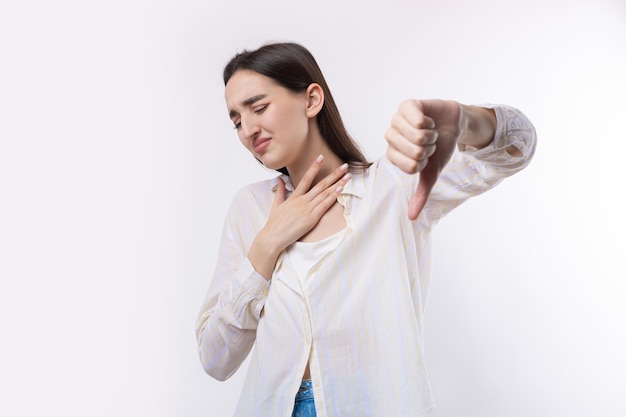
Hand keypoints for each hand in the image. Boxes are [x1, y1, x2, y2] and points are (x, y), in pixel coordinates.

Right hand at [248, 156, 350, 278]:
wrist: (272, 237)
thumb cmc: (274, 224)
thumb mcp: (276, 205)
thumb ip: (280, 191)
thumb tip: (280, 179)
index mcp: (294, 197)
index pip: (306, 178)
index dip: (314, 167)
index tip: (321, 158)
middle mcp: (301, 200)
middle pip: (321, 184)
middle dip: (334, 174)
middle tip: (344, 166)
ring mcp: (307, 209)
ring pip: (325, 193)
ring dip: (338, 184)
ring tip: (347, 176)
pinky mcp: (311, 218)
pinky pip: (324, 205)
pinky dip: (333, 196)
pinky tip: (341, 189)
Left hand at [385, 99, 461, 219]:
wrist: (452, 124)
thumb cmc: (439, 148)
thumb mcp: (430, 173)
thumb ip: (420, 194)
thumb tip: (411, 218)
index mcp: (393, 154)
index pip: (410, 166)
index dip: (425, 162)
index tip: (426, 156)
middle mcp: (391, 136)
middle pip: (415, 151)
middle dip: (430, 148)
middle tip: (429, 142)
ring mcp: (396, 119)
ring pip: (418, 135)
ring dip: (432, 135)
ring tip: (430, 131)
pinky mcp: (407, 105)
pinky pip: (418, 119)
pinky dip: (430, 122)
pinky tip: (428, 120)